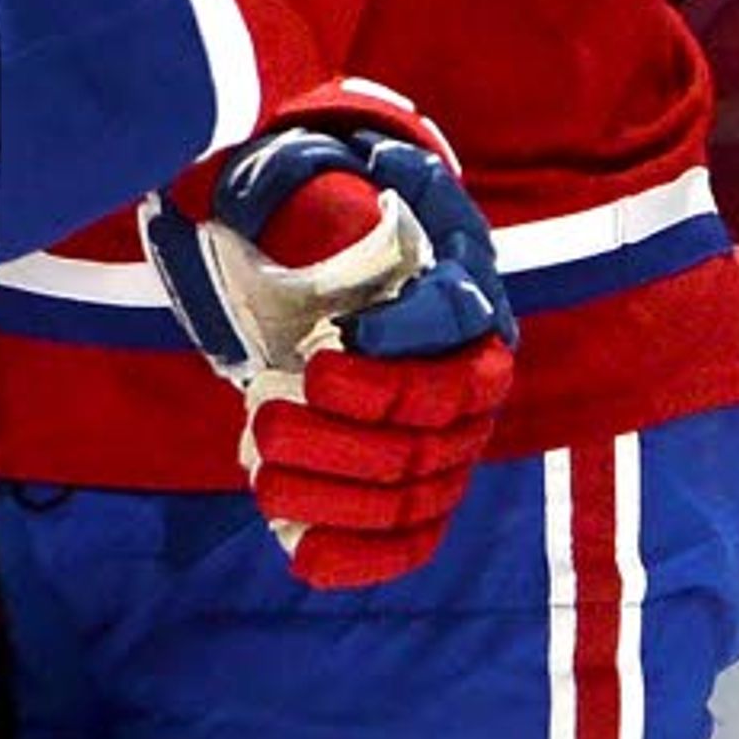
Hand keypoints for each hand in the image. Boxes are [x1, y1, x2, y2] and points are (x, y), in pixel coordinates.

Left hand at [143, 88, 517, 589]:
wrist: (329, 265)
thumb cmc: (317, 215)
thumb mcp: (302, 176)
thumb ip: (291, 179)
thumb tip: (264, 188)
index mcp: (459, 281)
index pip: (455, 317)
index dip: (402, 338)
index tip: (324, 346)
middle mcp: (475, 365)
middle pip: (435, 417)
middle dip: (350, 432)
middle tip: (264, 423)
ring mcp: (456, 435)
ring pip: (421, 484)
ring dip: (341, 495)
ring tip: (262, 480)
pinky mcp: (426, 484)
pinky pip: (416, 534)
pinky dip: (366, 555)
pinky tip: (305, 561)